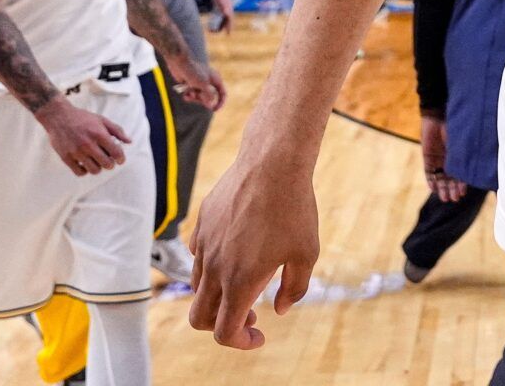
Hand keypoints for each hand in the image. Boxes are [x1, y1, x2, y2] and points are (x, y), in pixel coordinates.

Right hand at [37, 97, 131, 175]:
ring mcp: (76, 152)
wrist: (58, 116)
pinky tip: (86, 164)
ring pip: (94, 170)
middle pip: (106, 164)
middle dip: (110, 164)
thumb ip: (117, 130)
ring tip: (97, 162)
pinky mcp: (66, 157)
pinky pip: (79, 172)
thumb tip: (129, 142)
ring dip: (98, 168)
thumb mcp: (102, 120)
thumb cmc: (82, 118)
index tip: (120, 160)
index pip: (116, 152)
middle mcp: (88, 144)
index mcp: (99, 134)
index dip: (121, 158)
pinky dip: (85, 171)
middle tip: (108, 161)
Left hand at [170, 56, 226, 110]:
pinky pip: (192, 95)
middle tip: (195, 97)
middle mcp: (209, 82)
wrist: (180, 64)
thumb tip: (210, 105)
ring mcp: (200, 83)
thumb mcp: (203, 85)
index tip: (214, 110)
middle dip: (202, 100)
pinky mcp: (192, 85)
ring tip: (189, 93)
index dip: (220, 102)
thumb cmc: (193, 72)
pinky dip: (189, 95)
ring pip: (200, 97)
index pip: (222, 93)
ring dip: (194, 98)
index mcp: (216, 79)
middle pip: (209, 98)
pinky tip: (185, 93)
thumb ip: (208, 95)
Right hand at [190, 156, 319, 349]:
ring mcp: (204, 245)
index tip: (260, 335)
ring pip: (197, 286)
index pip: (224, 332)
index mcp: (240, 282)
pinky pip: (198, 255)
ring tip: (247, 280)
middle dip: (220, 326)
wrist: (272, 163)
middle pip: (199, 317)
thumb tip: (278, 309)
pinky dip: (212, 265)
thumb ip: (294, 289)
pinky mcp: (202, 224)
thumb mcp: (306, 253)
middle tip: (250, 315)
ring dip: (218, 295)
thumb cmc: (294, 208)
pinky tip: (236, 251)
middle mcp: (215, 267)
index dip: (241, 342)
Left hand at [210, 0, 235, 33]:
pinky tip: (209, 23)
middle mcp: (226, 10)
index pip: (230, 21)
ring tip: (211, 29)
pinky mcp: (217, 7)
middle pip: (225, 21)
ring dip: (216, 24)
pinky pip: (216, 15)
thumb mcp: (223, 1)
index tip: (228, 34)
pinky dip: (213, 20)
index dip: (230, 27)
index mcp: (229, 10)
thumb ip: (225, 7)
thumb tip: (227, 14)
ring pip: (220, 19)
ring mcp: (221, 9)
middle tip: (215, 32)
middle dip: (221, 27)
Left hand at [419, 113, 467, 202]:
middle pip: (450, 179)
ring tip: (445, 198)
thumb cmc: (454, 128)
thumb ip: (464, 157)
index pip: (460, 174)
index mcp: (459, 156)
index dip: (461, 185)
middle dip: (452, 189)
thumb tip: (472, 172)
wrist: (438, 117)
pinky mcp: (428, 158)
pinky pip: (429, 172)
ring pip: (440, 178)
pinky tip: (434, 189)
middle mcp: (449, 160)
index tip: (462, 193)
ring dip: (442, 188)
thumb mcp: (461, 145)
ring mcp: (438, 159)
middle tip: (454, 199)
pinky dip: (431, 181)